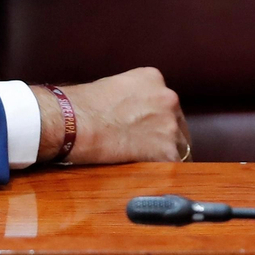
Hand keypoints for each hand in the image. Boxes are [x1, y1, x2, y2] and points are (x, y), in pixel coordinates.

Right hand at [33, 67, 189, 164]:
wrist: (75, 123)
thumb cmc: (82, 107)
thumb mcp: (115, 87)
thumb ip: (132, 98)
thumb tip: (133, 114)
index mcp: (154, 79)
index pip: (165, 103)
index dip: (157, 120)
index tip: (149, 131)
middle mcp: (168, 98)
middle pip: (176, 122)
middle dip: (163, 136)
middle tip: (146, 149)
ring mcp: (170, 124)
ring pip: (179, 144)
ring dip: (164, 154)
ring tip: (145, 164)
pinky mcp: (167, 150)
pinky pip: (173, 165)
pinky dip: (162, 171)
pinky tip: (148, 175)